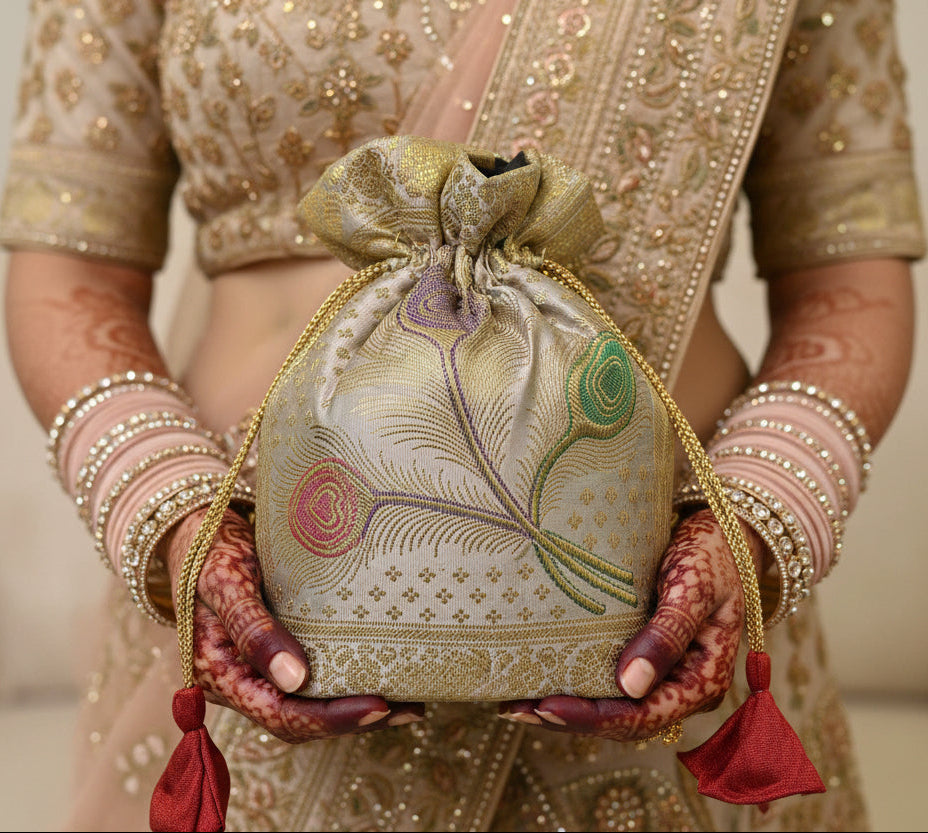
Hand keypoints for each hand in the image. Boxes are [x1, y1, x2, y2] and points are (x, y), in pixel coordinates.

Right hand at [162, 507, 424, 742]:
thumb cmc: (207, 548)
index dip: (330, 718)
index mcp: (218, 674)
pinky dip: (344, 682)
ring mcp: (255, 669)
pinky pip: (309, 679)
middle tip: (407, 708)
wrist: (196, 527)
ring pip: (306, 705)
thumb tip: (295, 680)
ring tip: (407, 702)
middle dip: (352, 720)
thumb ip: (254, 629)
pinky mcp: (273, 652)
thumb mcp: (226, 582)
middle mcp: (238, 681)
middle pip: (298, 719)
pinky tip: (380, 674)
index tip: (379, 706)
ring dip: (354, 709)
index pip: (279, 714)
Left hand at [499, 508, 754, 740]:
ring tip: (514, 702)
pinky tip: (540, 676)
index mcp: (702, 680)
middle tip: (513, 709)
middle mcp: (682, 687)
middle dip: (568, 718)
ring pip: (613, 706)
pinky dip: (576, 683)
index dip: (592, 718)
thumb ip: (667, 635)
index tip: (545, 707)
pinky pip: (610, 682)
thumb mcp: (693, 588)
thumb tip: (629, 685)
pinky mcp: (647, 656)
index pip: (642, 716)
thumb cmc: (714, 554)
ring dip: (566, 707)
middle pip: (621, 720)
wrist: (726, 531)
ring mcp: (665, 674)